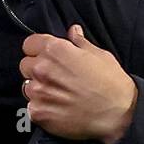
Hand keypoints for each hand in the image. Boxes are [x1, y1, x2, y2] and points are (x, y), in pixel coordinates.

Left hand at [19, 24, 137, 143]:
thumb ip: (80, 42)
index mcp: (55, 50)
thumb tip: (73, 31)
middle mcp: (42, 69)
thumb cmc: (111, 82)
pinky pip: (31, 107)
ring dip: (38, 89)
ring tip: (58, 95)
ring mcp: (38, 92)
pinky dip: (41, 108)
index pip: (29, 44)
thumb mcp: (99, 55)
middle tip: (55, 77)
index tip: (45, 56)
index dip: (38, 50)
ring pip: (27, 87)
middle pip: (25, 65)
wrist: (118, 113)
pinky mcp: (38, 112)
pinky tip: (58, 109)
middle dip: (36, 69)